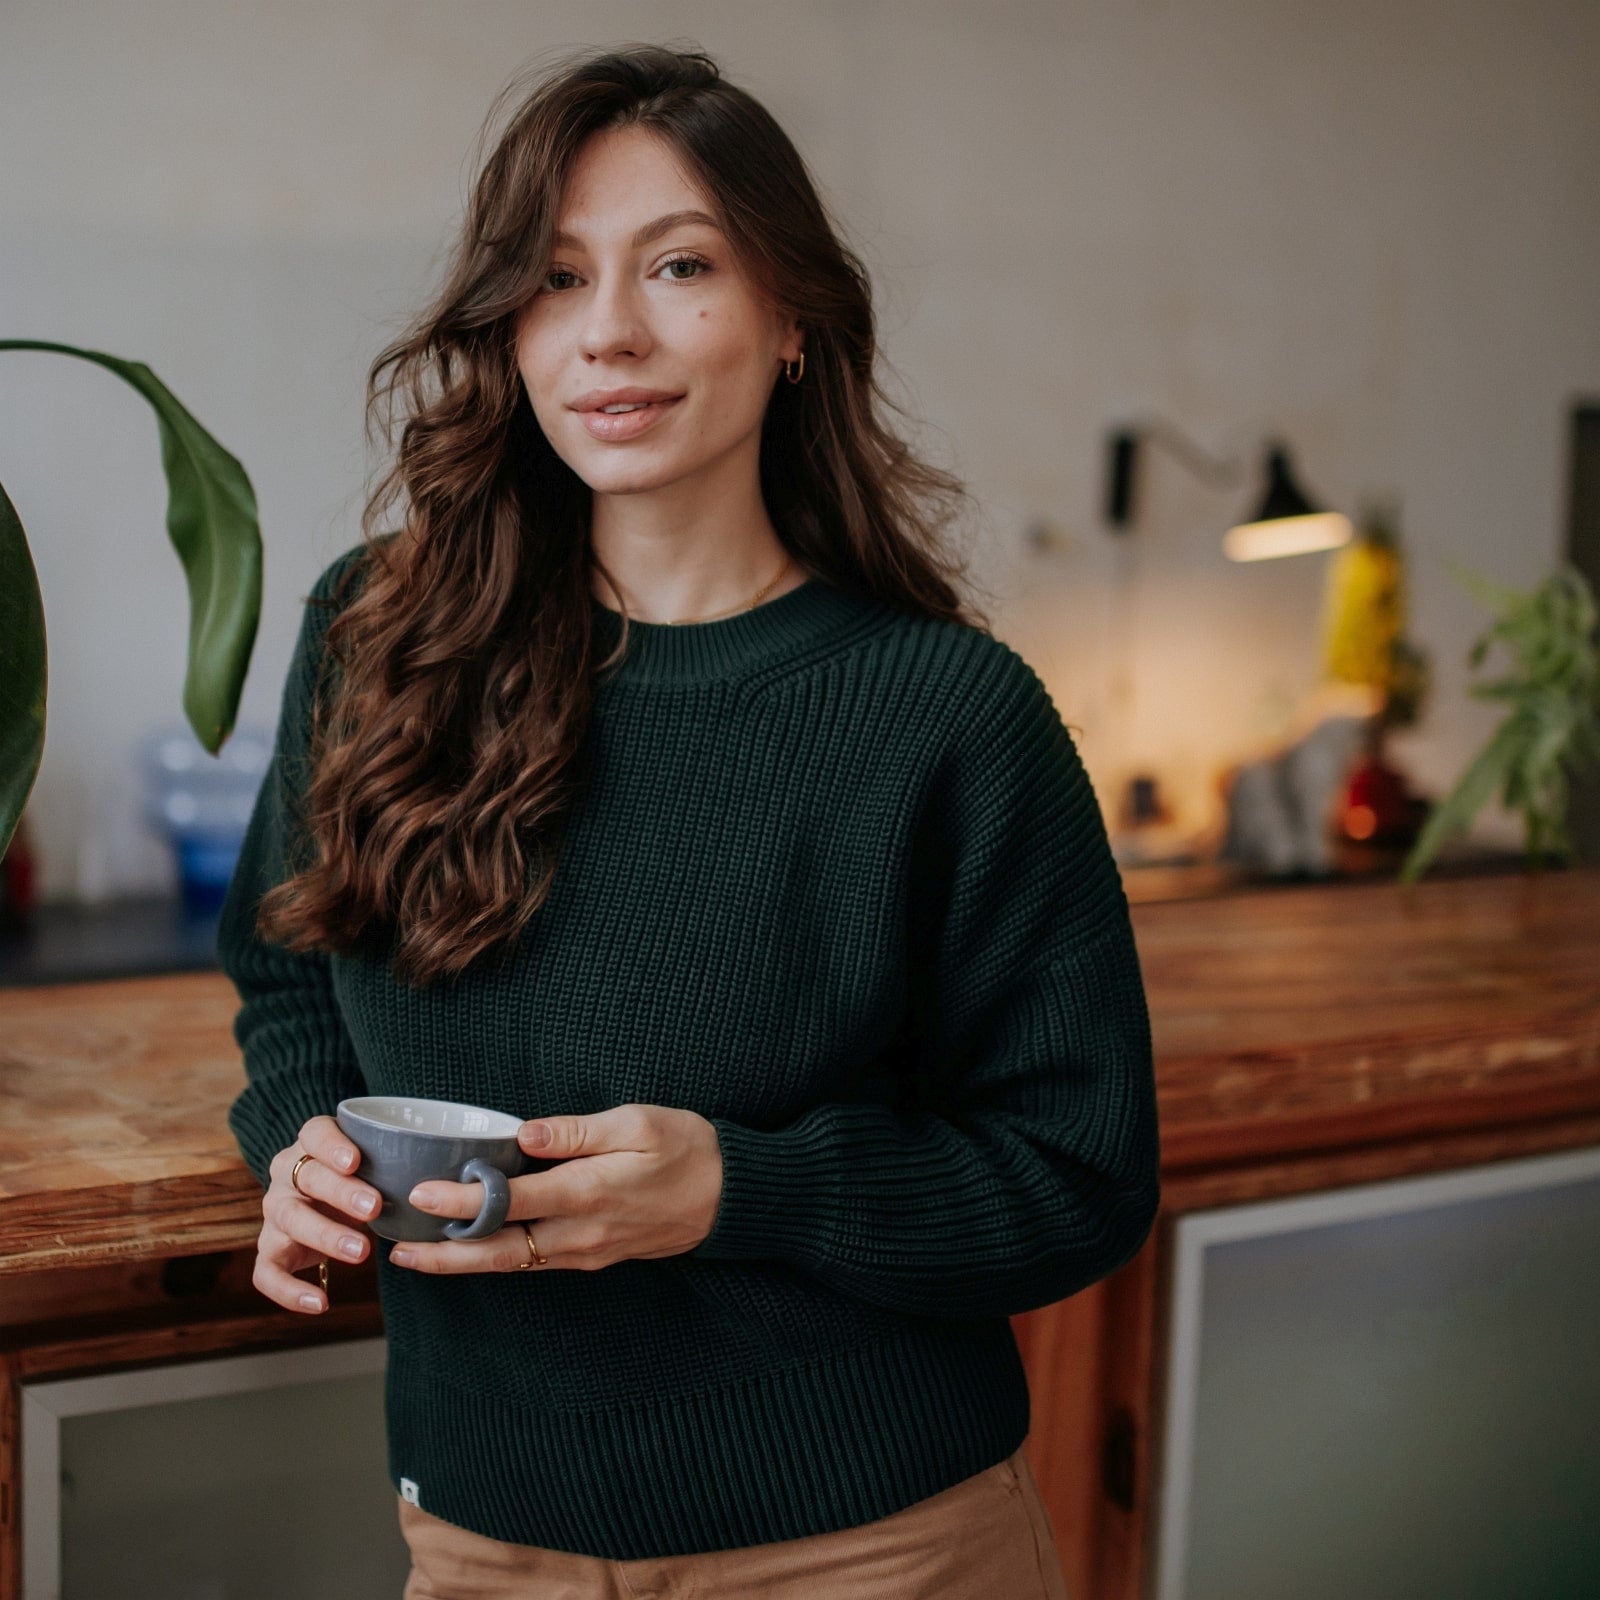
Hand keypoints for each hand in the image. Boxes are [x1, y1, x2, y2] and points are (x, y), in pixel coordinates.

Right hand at [252, 1115, 381, 1313]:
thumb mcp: (377, 1168)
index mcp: (312, 1146)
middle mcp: (287, 1174)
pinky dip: (289, 1292)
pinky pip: (266, 1272)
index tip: (355, 1162)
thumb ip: (397, 1166)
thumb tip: (447, 1179)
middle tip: (375, 1207)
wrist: (329, 1208)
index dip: (331, 1146)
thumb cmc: (361, 1182)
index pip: (314, 1133)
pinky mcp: (271, 1249)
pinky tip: (320, 1303)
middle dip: (341, 1192)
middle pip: (307, 1177)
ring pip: (290, 1219)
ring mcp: (277, 1211)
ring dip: (324, 1235)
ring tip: (361, 1251)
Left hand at [391, 1103, 722, 1274]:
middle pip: (499, 1251)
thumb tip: (525, 1134)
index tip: (420, 1195)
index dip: (461, 1201)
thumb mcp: (639, 1122)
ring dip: (463, 1262)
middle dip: (444, 1253)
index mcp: (589, 1193)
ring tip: (418, 1255)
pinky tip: (472, 1249)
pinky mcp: (593, 1258)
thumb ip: (579, 1131)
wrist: (732, 1197)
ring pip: (512, 1264)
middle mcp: (581, 1234)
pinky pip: (534, 1263)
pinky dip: (496, 1259)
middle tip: (397, 1250)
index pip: (510, 1201)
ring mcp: (587, 1253)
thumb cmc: (689, 1148)